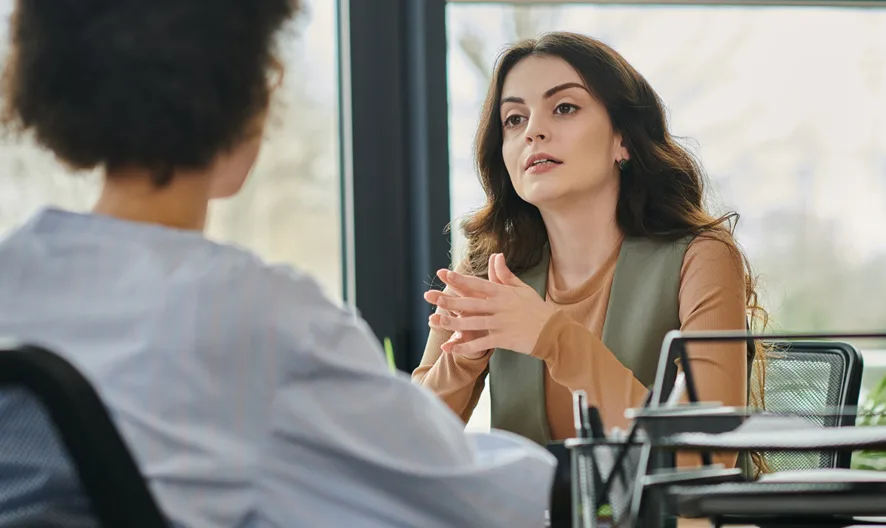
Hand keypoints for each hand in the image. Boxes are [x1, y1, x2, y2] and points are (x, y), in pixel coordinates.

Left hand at [425, 253, 556, 356]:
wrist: (553, 331)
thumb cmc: (537, 309)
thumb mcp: (522, 288)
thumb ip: (505, 275)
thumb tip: (496, 255)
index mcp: (503, 293)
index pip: (477, 284)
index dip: (460, 279)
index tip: (445, 274)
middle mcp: (499, 307)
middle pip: (470, 302)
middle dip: (449, 299)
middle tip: (430, 296)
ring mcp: (500, 324)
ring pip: (471, 323)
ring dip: (452, 322)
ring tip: (434, 320)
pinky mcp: (502, 339)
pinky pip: (480, 343)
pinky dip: (464, 347)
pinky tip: (450, 347)